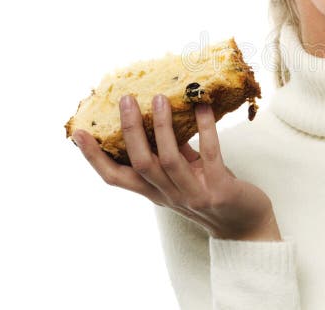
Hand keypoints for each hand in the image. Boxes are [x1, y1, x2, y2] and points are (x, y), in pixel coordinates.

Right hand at [72, 94, 280, 240]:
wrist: (246, 226)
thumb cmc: (213, 192)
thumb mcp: (186, 175)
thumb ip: (171, 152)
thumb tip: (159, 115)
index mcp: (154, 192)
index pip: (115, 178)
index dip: (95, 157)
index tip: (79, 133)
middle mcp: (168, 196)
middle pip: (140, 164)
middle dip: (131, 131)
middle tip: (126, 100)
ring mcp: (193, 194)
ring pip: (169, 160)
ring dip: (164, 127)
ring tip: (160, 98)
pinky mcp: (219, 190)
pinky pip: (210, 153)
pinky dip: (206, 128)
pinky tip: (204, 106)